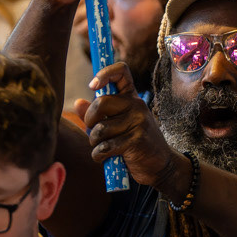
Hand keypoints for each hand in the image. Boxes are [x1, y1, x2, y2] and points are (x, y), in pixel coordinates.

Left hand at [74, 59, 178, 183]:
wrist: (158, 165)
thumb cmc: (133, 144)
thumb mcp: (115, 125)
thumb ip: (96, 115)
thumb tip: (78, 103)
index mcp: (131, 98)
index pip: (121, 71)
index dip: (104, 73)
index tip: (92, 86)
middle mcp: (137, 105)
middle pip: (101, 103)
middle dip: (89, 120)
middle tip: (93, 131)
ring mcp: (139, 121)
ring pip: (100, 128)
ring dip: (94, 142)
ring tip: (103, 147)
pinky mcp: (137, 139)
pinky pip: (106, 146)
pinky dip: (99, 155)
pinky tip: (105, 157)